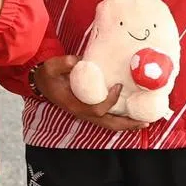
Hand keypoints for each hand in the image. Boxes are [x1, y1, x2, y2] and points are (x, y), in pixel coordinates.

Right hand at [34, 55, 148, 130]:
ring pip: (108, 125)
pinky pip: (106, 120)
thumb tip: (78, 60)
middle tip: (144, 122)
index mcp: (74, 105)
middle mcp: (81, 113)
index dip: (110, 101)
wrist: (41, 82)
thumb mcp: (51, 67)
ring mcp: (84, 114)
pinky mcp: (87, 111)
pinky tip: (130, 117)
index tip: (118, 86)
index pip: (97, 110)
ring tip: (143, 123)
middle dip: (126, 124)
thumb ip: (63, 63)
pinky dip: (119, 121)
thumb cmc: (48, 75)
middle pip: (107, 125)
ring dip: (126, 125)